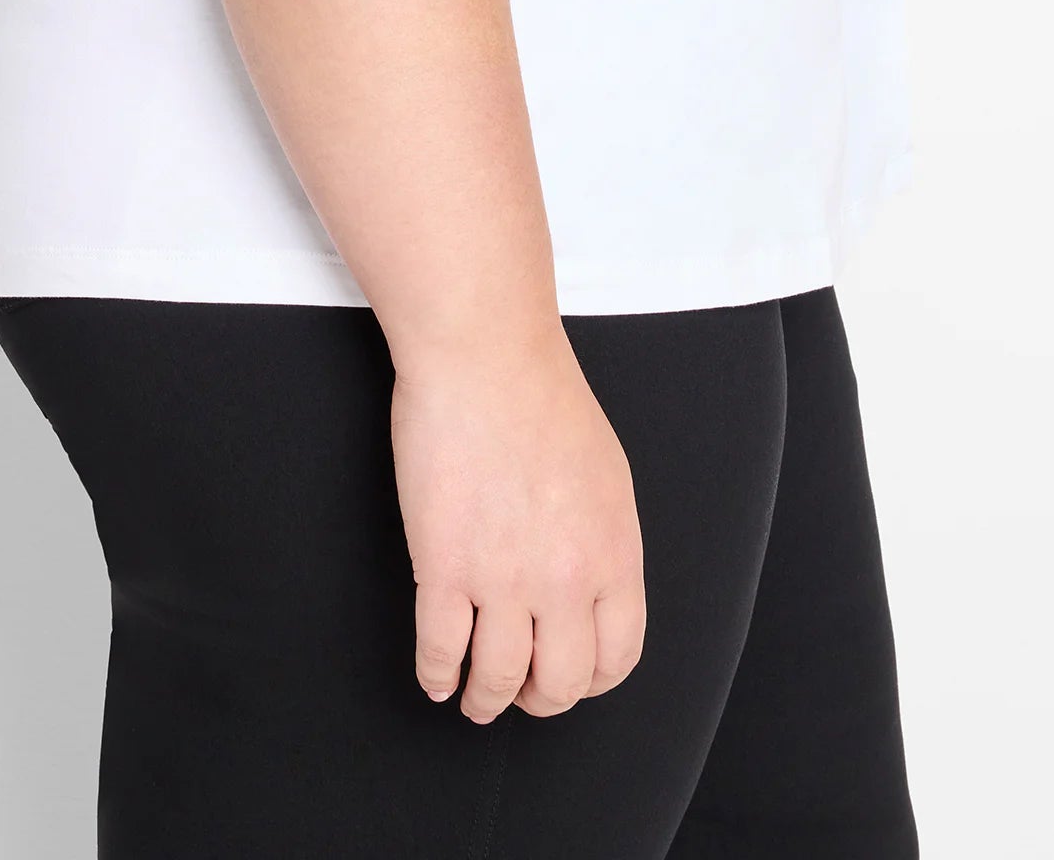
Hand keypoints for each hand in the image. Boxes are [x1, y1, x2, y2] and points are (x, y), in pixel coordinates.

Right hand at [391, 325, 646, 723]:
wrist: (486, 353)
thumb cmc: (542, 394)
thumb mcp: (606, 473)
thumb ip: (603, 538)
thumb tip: (590, 586)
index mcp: (613, 554)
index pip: (617, 656)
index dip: (591, 681)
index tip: (569, 679)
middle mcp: (566, 578)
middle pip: (562, 682)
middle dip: (540, 699)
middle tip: (522, 694)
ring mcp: (504, 577)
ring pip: (500, 679)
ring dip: (486, 699)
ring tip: (475, 697)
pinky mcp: (445, 566)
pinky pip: (442, 650)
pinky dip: (438, 676)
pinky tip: (436, 676)